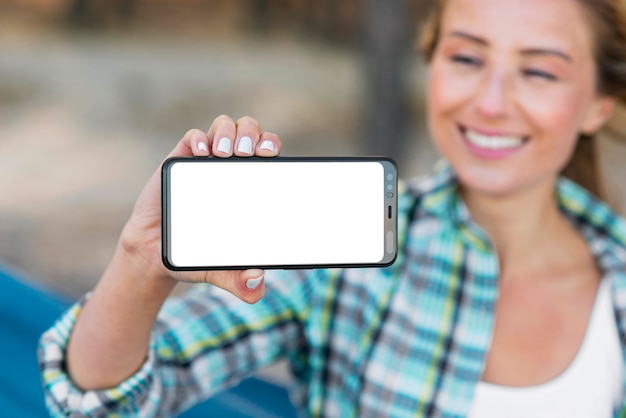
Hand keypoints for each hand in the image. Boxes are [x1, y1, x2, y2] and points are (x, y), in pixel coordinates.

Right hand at [119, 115, 280, 302]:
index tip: (271, 155)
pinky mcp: (180, 162)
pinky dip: (199, 139)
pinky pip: (193, 137)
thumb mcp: (219, 268)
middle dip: (254, 135)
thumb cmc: (194, 255)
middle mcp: (229, 168)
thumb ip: (237, 279)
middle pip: (250, 132)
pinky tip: (200, 152)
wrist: (155, 254)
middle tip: (248, 154)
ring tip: (224, 153)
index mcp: (248, 185)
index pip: (268, 153)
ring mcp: (205, 162)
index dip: (272, 145)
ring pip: (225, 126)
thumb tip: (256, 286)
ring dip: (229, 131)